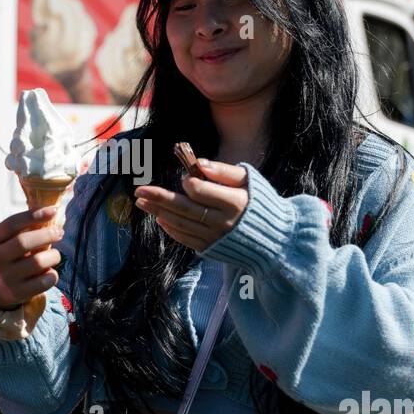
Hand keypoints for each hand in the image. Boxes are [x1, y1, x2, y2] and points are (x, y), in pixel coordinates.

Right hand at [0, 207, 63, 308]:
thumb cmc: (12, 255)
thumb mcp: (10, 239)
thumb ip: (27, 226)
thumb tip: (54, 211)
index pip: (12, 222)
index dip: (34, 215)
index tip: (54, 210)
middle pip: (24, 242)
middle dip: (47, 234)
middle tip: (60, 233)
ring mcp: (5, 277)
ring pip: (38, 262)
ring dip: (53, 256)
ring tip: (55, 255)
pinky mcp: (17, 293)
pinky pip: (44, 281)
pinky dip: (53, 274)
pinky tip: (50, 272)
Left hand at [132, 158, 248, 251]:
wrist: (274, 238)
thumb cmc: (259, 202)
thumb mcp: (249, 180)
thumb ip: (224, 171)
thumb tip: (199, 164)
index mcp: (234, 202)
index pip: (200, 191)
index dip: (188, 182)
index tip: (185, 178)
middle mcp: (223, 222)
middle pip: (184, 208)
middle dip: (159, 198)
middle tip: (139, 191)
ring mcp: (215, 238)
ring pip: (181, 223)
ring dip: (158, 212)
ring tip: (141, 202)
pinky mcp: (211, 249)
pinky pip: (186, 239)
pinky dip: (171, 229)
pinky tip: (159, 218)